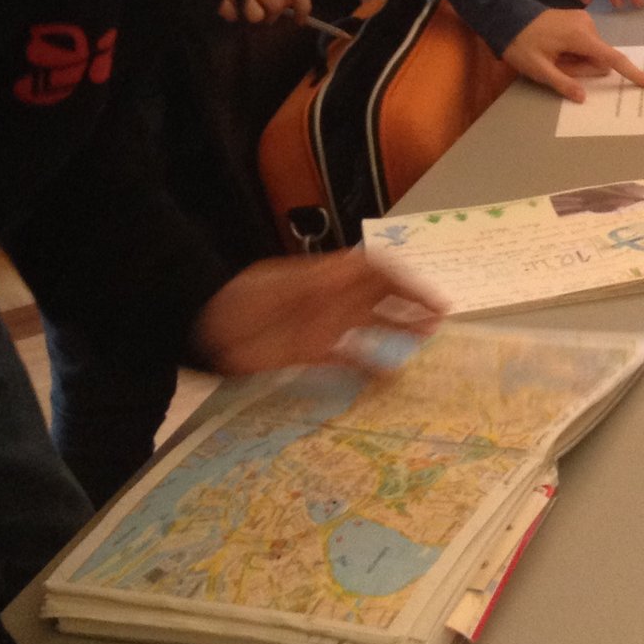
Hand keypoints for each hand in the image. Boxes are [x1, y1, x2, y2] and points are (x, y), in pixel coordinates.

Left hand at [193, 253, 443, 375]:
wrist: (204, 327)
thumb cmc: (241, 299)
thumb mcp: (280, 286)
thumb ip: (321, 282)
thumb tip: (364, 268)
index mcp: (329, 276)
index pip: (379, 272)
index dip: (408, 283)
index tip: (432, 301)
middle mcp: (333, 298)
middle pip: (381, 298)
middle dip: (411, 306)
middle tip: (438, 323)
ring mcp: (323, 325)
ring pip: (371, 326)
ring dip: (397, 332)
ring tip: (423, 342)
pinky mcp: (310, 351)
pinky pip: (347, 356)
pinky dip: (368, 365)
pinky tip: (385, 376)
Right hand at [219, 0, 312, 24]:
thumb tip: (291, 6)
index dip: (304, 5)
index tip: (301, 20)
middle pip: (276, 4)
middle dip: (272, 14)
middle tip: (260, 9)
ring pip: (256, 15)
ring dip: (250, 14)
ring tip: (238, 2)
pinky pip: (234, 16)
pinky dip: (231, 14)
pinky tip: (223, 1)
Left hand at [502, 7, 643, 103]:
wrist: (507, 16)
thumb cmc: (521, 44)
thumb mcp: (538, 69)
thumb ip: (563, 83)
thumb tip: (583, 97)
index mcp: (581, 37)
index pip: (614, 59)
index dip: (634, 74)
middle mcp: (587, 25)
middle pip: (599, 58)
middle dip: (582, 68)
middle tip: (555, 64)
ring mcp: (583, 20)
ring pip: (593, 52)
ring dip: (577, 60)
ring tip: (552, 55)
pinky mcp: (579, 19)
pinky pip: (586, 43)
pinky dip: (575, 51)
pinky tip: (555, 47)